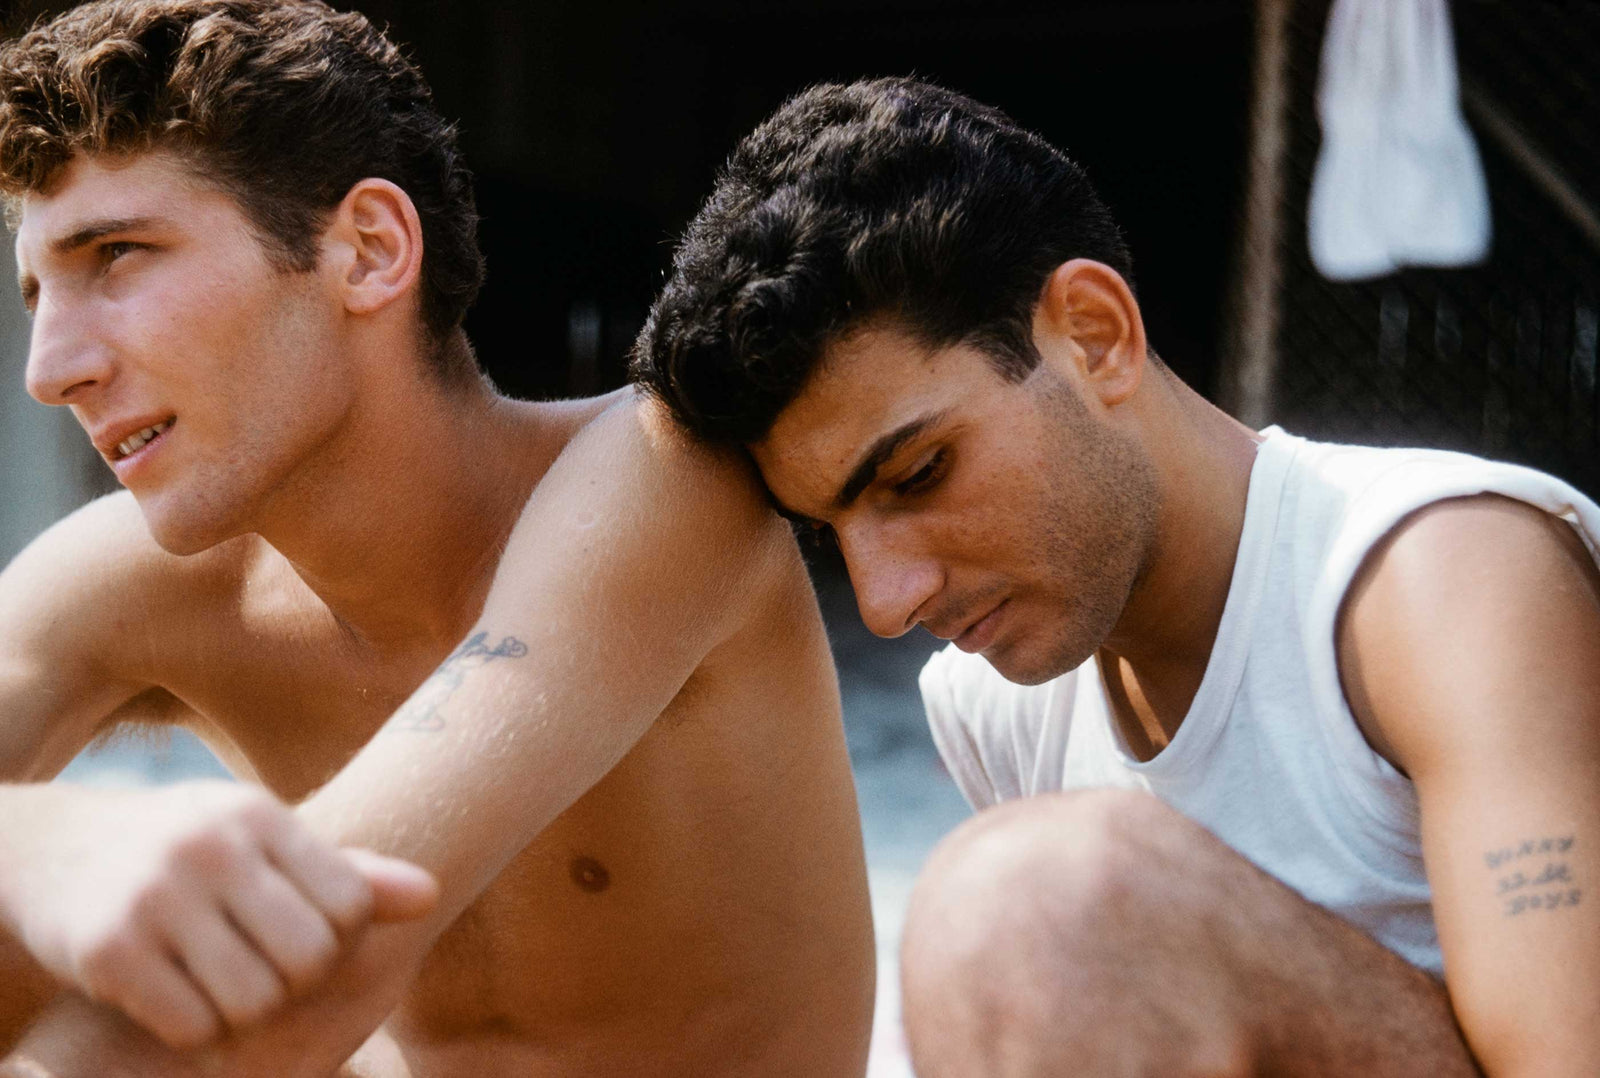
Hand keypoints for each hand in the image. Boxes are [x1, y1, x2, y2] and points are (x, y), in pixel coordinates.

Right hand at [0, 782, 436, 1048]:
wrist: (51, 845)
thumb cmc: (187, 847)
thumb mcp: (263, 838)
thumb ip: (349, 871)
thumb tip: (432, 894)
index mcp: (260, 816)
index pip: (351, 906)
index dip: (339, 939)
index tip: (303, 934)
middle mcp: (211, 849)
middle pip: (309, 960)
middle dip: (296, 980)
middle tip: (263, 967)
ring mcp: (156, 898)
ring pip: (254, 1001)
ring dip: (244, 1010)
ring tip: (220, 980)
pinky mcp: (108, 950)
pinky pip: (192, 1026)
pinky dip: (194, 1027)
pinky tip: (176, 995)